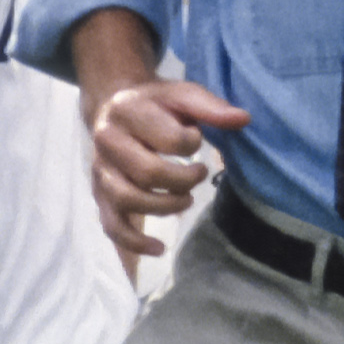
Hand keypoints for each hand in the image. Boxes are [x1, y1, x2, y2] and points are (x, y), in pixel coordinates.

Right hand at [90, 75, 245, 266]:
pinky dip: (134, 242)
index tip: (197, 139)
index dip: (191, 144)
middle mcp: (107, 141)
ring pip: (128, 200)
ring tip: (187, 199)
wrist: (113, 107)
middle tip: (200, 174)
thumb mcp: (183, 95)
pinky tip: (159, 247)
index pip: (167, 139)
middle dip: (183, 180)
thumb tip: (243, 118)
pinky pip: (112, 225)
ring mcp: (101, 170)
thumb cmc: (155, 104)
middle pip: (147, 173)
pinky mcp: (99, 194)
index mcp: (128, 111)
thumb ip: (211, 108)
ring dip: (165, 207)